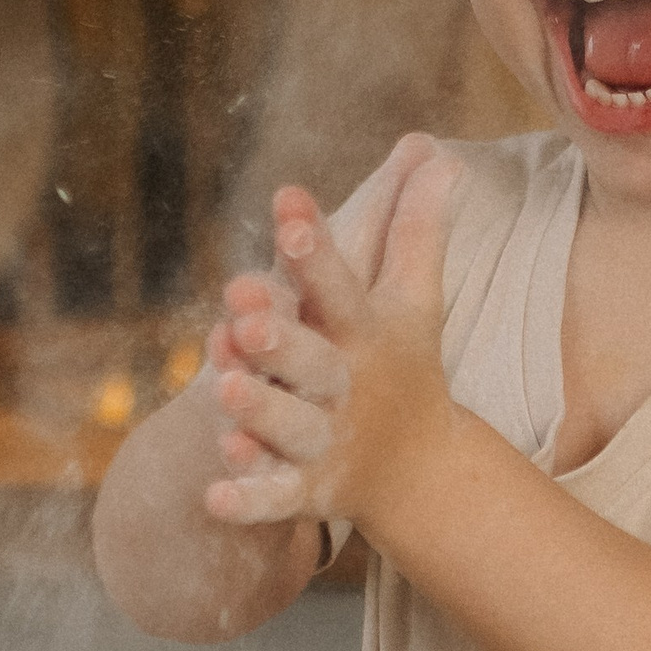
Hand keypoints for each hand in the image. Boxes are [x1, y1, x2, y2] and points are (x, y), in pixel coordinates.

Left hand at [202, 135, 463, 538]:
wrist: (420, 473)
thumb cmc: (403, 367)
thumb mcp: (413, 299)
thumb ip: (416, 229)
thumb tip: (438, 150)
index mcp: (365, 334)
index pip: (339, 285)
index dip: (315, 248)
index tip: (288, 206)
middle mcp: (346, 387)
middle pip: (315, 362)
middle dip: (282, 339)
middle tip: (242, 312)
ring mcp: (328, 441)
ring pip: (292, 428)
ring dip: (262, 411)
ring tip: (225, 387)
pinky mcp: (311, 491)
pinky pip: (277, 497)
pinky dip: (249, 500)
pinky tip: (212, 494)